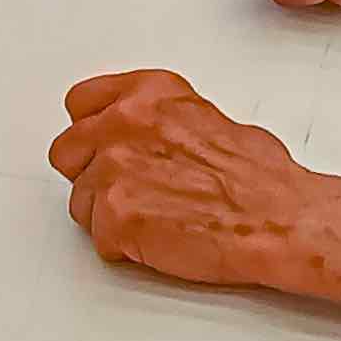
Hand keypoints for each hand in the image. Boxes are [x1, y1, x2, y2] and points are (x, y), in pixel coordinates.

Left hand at [50, 70, 338, 294]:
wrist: (274, 218)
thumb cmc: (259, 177)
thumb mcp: (206, 118)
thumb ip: (159, 121)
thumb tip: (146, 137)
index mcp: (146, 94)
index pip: (81, 103)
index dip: (90, 131)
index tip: (97, 145)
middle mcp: (122, 123)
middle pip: (66, 152)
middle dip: (89, 174)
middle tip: (125, 191)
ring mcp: (113, 169)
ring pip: (80, 200)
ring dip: (108, 214)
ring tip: (155, 219)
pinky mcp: (115, 215)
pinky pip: (99, 238)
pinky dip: (123, 246)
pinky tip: (158, 240)